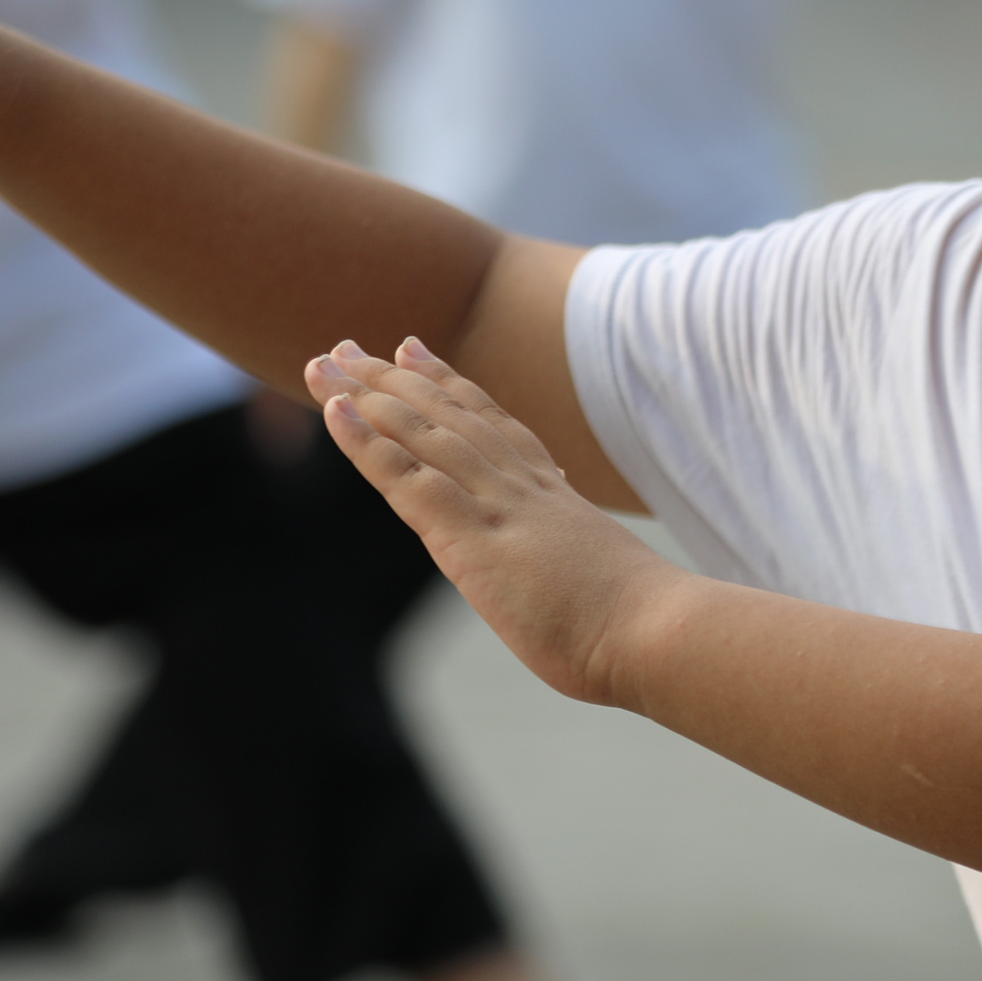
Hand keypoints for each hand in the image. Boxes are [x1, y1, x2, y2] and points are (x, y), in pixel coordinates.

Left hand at [307, 336, 679, 703]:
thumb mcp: (598, 583)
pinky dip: (368, 444)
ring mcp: (497, 508)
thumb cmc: (642, 626)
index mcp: (551, 497)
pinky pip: (409, 481)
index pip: (491, 426)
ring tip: (325, 364)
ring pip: (422, 435)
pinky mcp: (472, 539)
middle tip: (346, 347)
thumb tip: (565, 582)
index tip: (413, 350)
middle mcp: (521, 488)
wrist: (656, 633)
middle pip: (448, 417)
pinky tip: (336, 415)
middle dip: (393, 379)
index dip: (448, 385)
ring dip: (367, 396)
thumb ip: (568, 568)